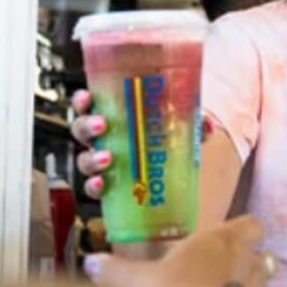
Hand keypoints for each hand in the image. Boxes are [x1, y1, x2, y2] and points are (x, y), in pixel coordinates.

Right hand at [71, 89, 214, 199]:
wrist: (170, 178)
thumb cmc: (165, 142)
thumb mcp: (179, 127)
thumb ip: (192, 124)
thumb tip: (206, 126)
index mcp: (114, 117)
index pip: (90, 104)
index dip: (82, 100)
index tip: (87, 97)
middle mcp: (102, 139)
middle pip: (81, 130)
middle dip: (86, 126)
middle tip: (102, 124)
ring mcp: (102, 165)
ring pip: (84, 159)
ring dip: (92, 158)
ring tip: (108, 158)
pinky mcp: (107, 189)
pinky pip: (92, 189)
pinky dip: (94, 187)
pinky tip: (102, 185)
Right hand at [83, 216, 277, 286]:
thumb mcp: (135, 281)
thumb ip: (114, 271)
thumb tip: (92, 263)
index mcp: (221, 240)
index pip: (250, 224)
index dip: (245, 230)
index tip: (234, 237)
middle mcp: (247, 261)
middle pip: (263, 255)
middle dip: (251, 263)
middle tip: (230, 274)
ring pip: (267, 285)